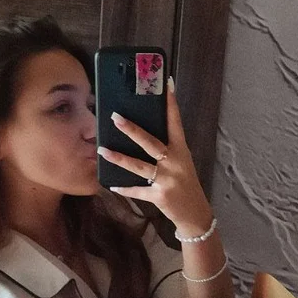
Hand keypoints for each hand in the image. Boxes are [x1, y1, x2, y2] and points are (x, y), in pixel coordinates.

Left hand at [97, 78, 212, 236]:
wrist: (195, 214)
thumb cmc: (185, 184)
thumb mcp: (181, 162)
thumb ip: (166, 148)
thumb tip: (140, 133)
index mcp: (182, 151)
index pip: (175, 122)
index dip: (171, 103)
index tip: (165, 83)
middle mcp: (175, 163)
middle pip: (151, 143)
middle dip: (132, 130)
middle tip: (115, 117)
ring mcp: (167, 180)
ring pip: (139, 166)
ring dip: (119, 158)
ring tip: (102, 150)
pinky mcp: (159, 196)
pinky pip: (138, 190)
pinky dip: (125, 188)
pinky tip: (111, 185)